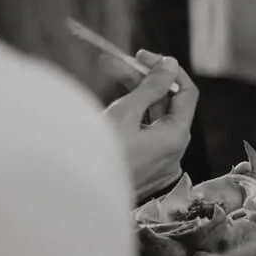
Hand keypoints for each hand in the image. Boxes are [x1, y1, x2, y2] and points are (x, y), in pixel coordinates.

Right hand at [103, 53, 195, 200]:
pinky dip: (131, 122)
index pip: (186, 93)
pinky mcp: (143, 172)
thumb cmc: (96, 156)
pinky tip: (109, 110)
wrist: (70, 198)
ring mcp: (159, 165)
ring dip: (134, 99)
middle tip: (114, 64)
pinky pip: (144, 139)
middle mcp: (173, 153)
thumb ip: (150, 87)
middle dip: (143, 82)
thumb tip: (170, 65)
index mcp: (176, 138)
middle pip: (167, 107)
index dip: (167, 71)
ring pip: (152, 122)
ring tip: (105, 81)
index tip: (142, 57)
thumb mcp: (124, 114)